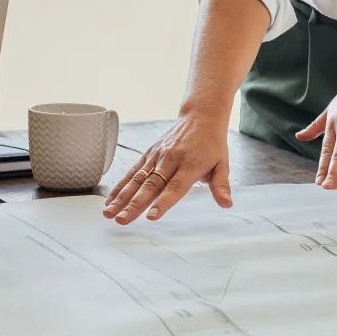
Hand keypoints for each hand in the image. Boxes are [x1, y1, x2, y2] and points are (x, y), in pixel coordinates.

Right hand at [105, 110, 232, 223]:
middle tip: (122, 219)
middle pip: (151, 185)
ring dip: (122, 197)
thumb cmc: (212, 143)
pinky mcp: (149, 153)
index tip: (151, 216)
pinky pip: (133, 171)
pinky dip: (120, 186)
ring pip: (137, 179)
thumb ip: (221, 185)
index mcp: (191, 165)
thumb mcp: (222, 163)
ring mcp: (157, 156)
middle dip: (135, 204)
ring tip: (109, 213)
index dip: (163, 202)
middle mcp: (171, 160)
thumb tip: (227, 203)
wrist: (200, 116)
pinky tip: (110, 200)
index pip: (175, 187)